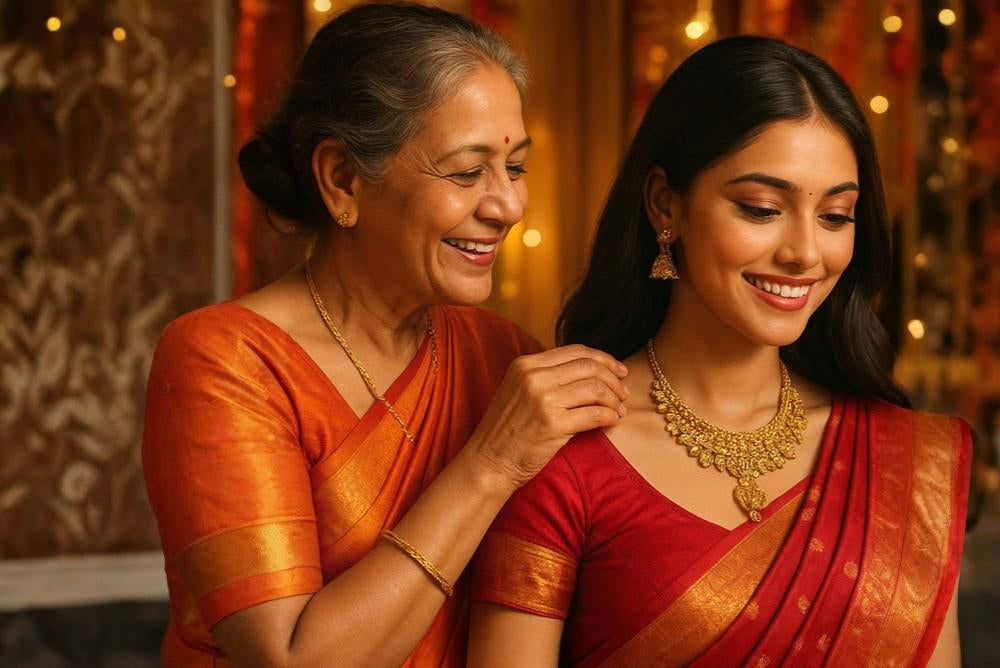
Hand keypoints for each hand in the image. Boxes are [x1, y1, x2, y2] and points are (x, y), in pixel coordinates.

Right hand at [465, 344, 628, 488]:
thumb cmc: (507, 430)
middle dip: (614, 378)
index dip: (604, 359)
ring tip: (619, 409)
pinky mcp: (553, 425)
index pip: (575, 351)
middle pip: (589, 366)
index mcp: (525, 364)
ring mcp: (543, 400)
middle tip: (623, 393)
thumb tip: (589, 369)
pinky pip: (595, 414)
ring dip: (614, 399)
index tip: (619, 371)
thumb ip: (545, 375)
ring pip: (596, 388)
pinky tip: (612, 421)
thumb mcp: (518, 390)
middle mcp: (533, 377)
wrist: (488, 462)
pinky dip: (610, 417)